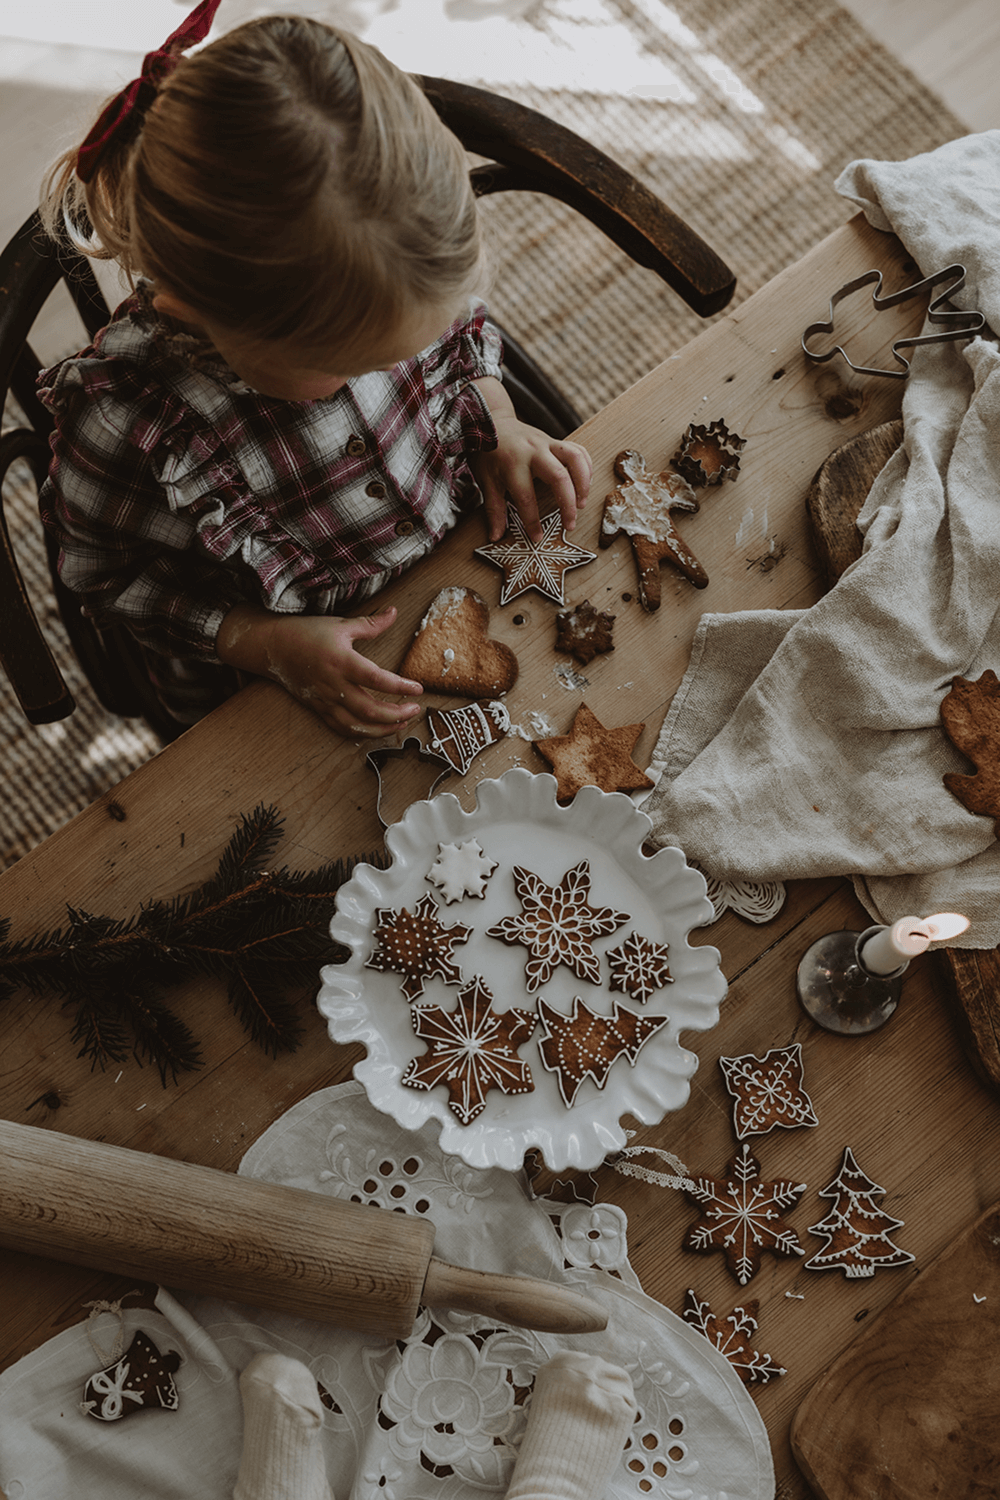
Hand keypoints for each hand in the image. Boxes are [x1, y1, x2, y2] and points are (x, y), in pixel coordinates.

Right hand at [217, 604, 421, 737]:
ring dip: (382, 729)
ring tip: (401, 723)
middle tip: (414, 709)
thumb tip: (394, 612)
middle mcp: (335, 685)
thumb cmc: (307, 633)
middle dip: (396, 714)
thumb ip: (371, 624)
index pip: (378, 679)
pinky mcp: (319, 709)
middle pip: (370, 710)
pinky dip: (362, 733)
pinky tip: (376, 729)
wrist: (273, 647)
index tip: (418, 689)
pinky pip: (342, 728)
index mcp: (343, 661)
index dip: (401, 687)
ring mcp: (326, 700)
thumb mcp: (341, 625)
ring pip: (357, 725)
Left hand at [470, 377, 591, 540]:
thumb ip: (494, 510)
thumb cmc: (488, 455)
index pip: (525, 497)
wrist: (492, 421)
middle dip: (568, 504)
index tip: (537, 537)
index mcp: (512, 463)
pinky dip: (586, 467)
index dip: (532, 520)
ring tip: (582, 504)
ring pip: (575, 459)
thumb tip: (495, 537)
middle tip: (570, 525)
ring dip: (583, 483)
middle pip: (558, 477)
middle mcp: (532, 451)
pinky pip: (578, 450)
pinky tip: (584, 485)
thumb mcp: (486, 481)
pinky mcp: (556, 440)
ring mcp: (547, 443)